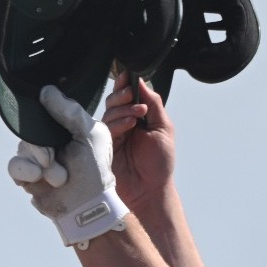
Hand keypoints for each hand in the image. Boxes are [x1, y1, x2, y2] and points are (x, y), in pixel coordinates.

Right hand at [5, 86, 129, 247]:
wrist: (86, 207)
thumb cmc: (95, 171)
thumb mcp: (90, 134)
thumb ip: (69, 111)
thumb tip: (45, 91)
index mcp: (67, 127)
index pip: (47, 110)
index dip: (45, 115)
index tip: (50, 125)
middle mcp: (51, 141)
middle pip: (30, 129)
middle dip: (41, 146)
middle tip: (54, 158)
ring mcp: (38, 159)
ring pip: (22, 148)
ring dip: (39, 163)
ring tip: (57, 176)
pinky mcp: (27, 176)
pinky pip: (14, 165)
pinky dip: (25, 171)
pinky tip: (37, 177)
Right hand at [102, 74, 176, 212]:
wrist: (150, 190)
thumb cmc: (159, 163)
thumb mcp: (164, 129)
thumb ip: (154, 105)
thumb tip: (141, 82)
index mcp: (137, 118)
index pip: (127, 96)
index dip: (125, 85)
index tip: (127, 76)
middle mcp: (122, 125)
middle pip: (113, 101)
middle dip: (122, 95)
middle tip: (133, 97)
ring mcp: (111, 136)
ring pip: (108, 113)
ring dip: (123, 109)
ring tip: (138, 116)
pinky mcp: (102, 147)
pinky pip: (104, 128)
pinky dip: (118, 123)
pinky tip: (130, 125)